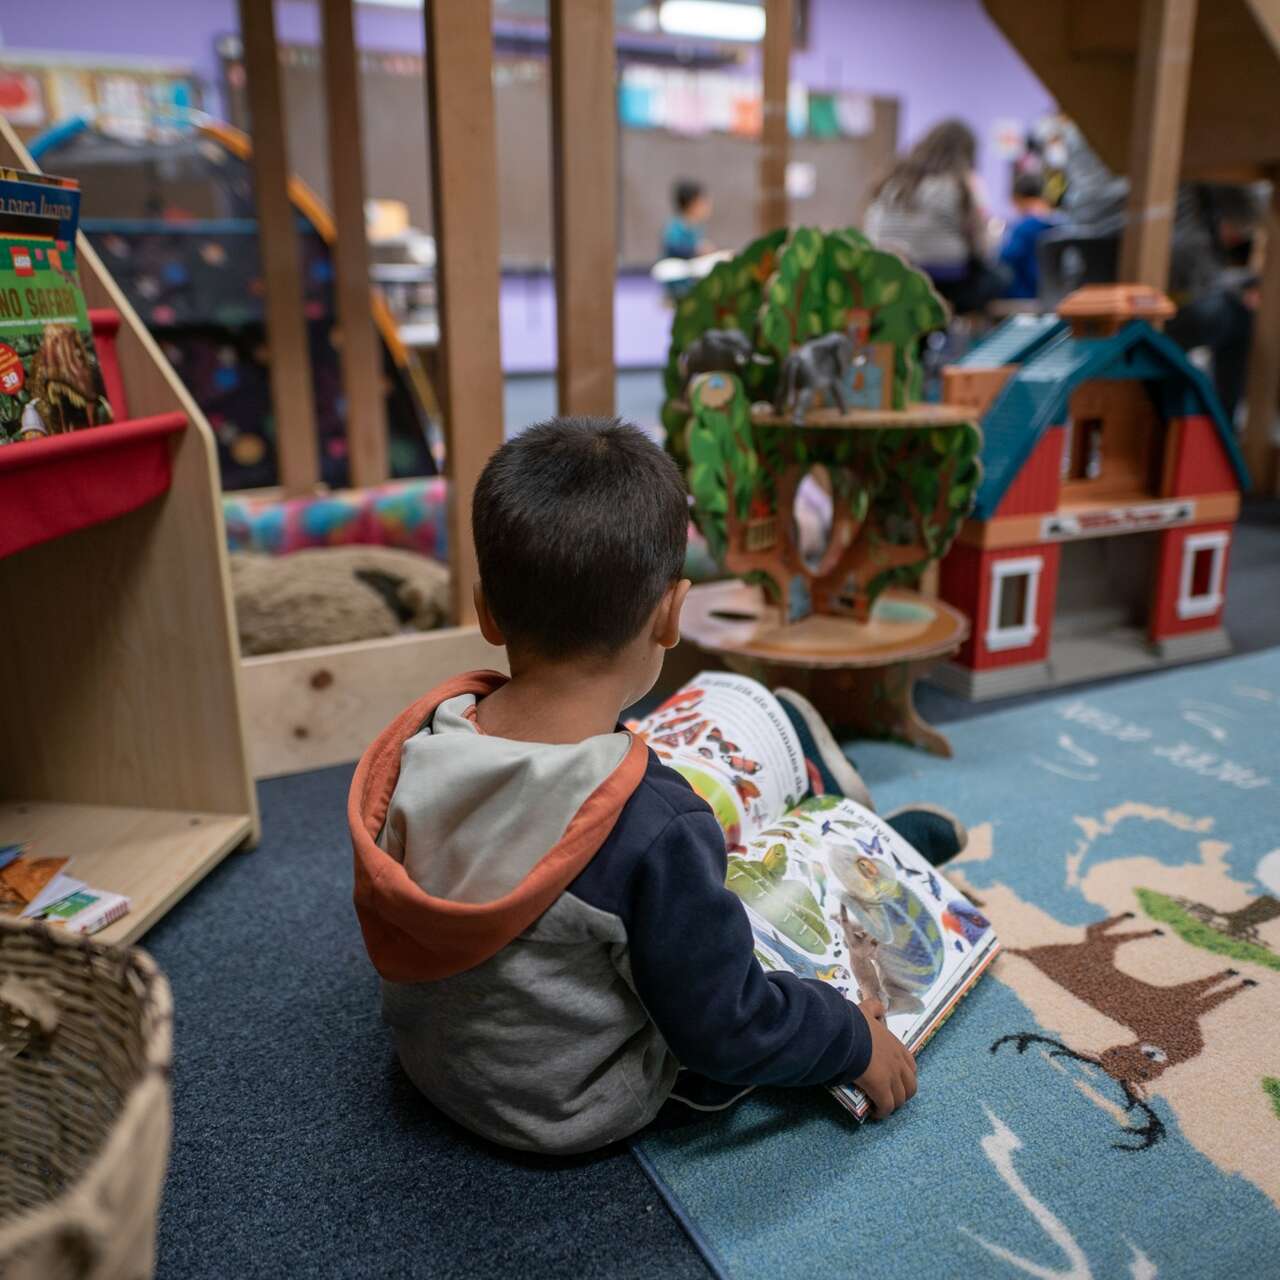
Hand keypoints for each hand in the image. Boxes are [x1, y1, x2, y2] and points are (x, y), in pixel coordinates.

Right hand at [852, 999, 916, 1118]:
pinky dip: (882, 1112)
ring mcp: (892, 1076)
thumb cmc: (853, 1024)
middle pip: (910, 1085)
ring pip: (901, 1098)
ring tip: (881, 1106)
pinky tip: (874, 1113)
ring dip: (892, 1104)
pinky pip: (887, 1106)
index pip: (910, 1064)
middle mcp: (898, 1061)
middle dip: (902, 1093)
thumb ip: (874, 1008)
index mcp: (895, 1045)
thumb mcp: (865, 1011)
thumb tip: (879, 1007)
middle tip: (889, 1095)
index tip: (893, 1079)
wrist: (844, 1035)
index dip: (904, 1074)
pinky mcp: (881, 1089)